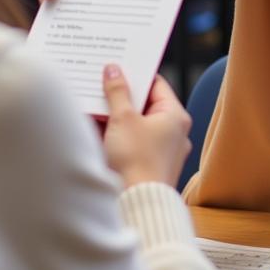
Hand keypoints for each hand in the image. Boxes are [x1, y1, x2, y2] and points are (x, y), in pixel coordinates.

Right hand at [102, 66, 191, 187]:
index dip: (135, 74)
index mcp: (174, 116)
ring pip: (136, 125)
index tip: (116, 66)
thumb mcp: (123, 118)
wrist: (136, 204)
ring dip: (116, 116)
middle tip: (101, 83)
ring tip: (94, 104)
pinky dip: (116, 136)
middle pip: (144, 104)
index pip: (156, 84)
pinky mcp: (148, 166)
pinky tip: (96, 130)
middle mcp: (172, 132)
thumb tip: (114, 70)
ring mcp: (161, 151)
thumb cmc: (136, 160)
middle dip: (121, 96)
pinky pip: (131, 143)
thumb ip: (117, 92)